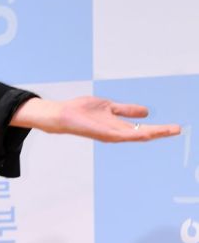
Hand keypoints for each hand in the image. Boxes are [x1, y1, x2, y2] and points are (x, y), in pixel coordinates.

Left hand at [11, 96, 181, 142]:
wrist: (63, 116)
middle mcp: (117, 133)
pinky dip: (137, 134)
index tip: (175, 127)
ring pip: (138, 135)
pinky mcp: (105, 134)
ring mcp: (112, 135)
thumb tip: (146, 112)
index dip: (159, 129)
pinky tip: (148, 133)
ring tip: (172, 130)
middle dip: (162, 132)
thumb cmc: (82, 111)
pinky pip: (124, 135)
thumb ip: (126, 110)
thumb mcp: (109, 107)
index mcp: (119, 126)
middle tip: (179, 129)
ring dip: (155, 133)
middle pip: (144, 134)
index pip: (143, 129)